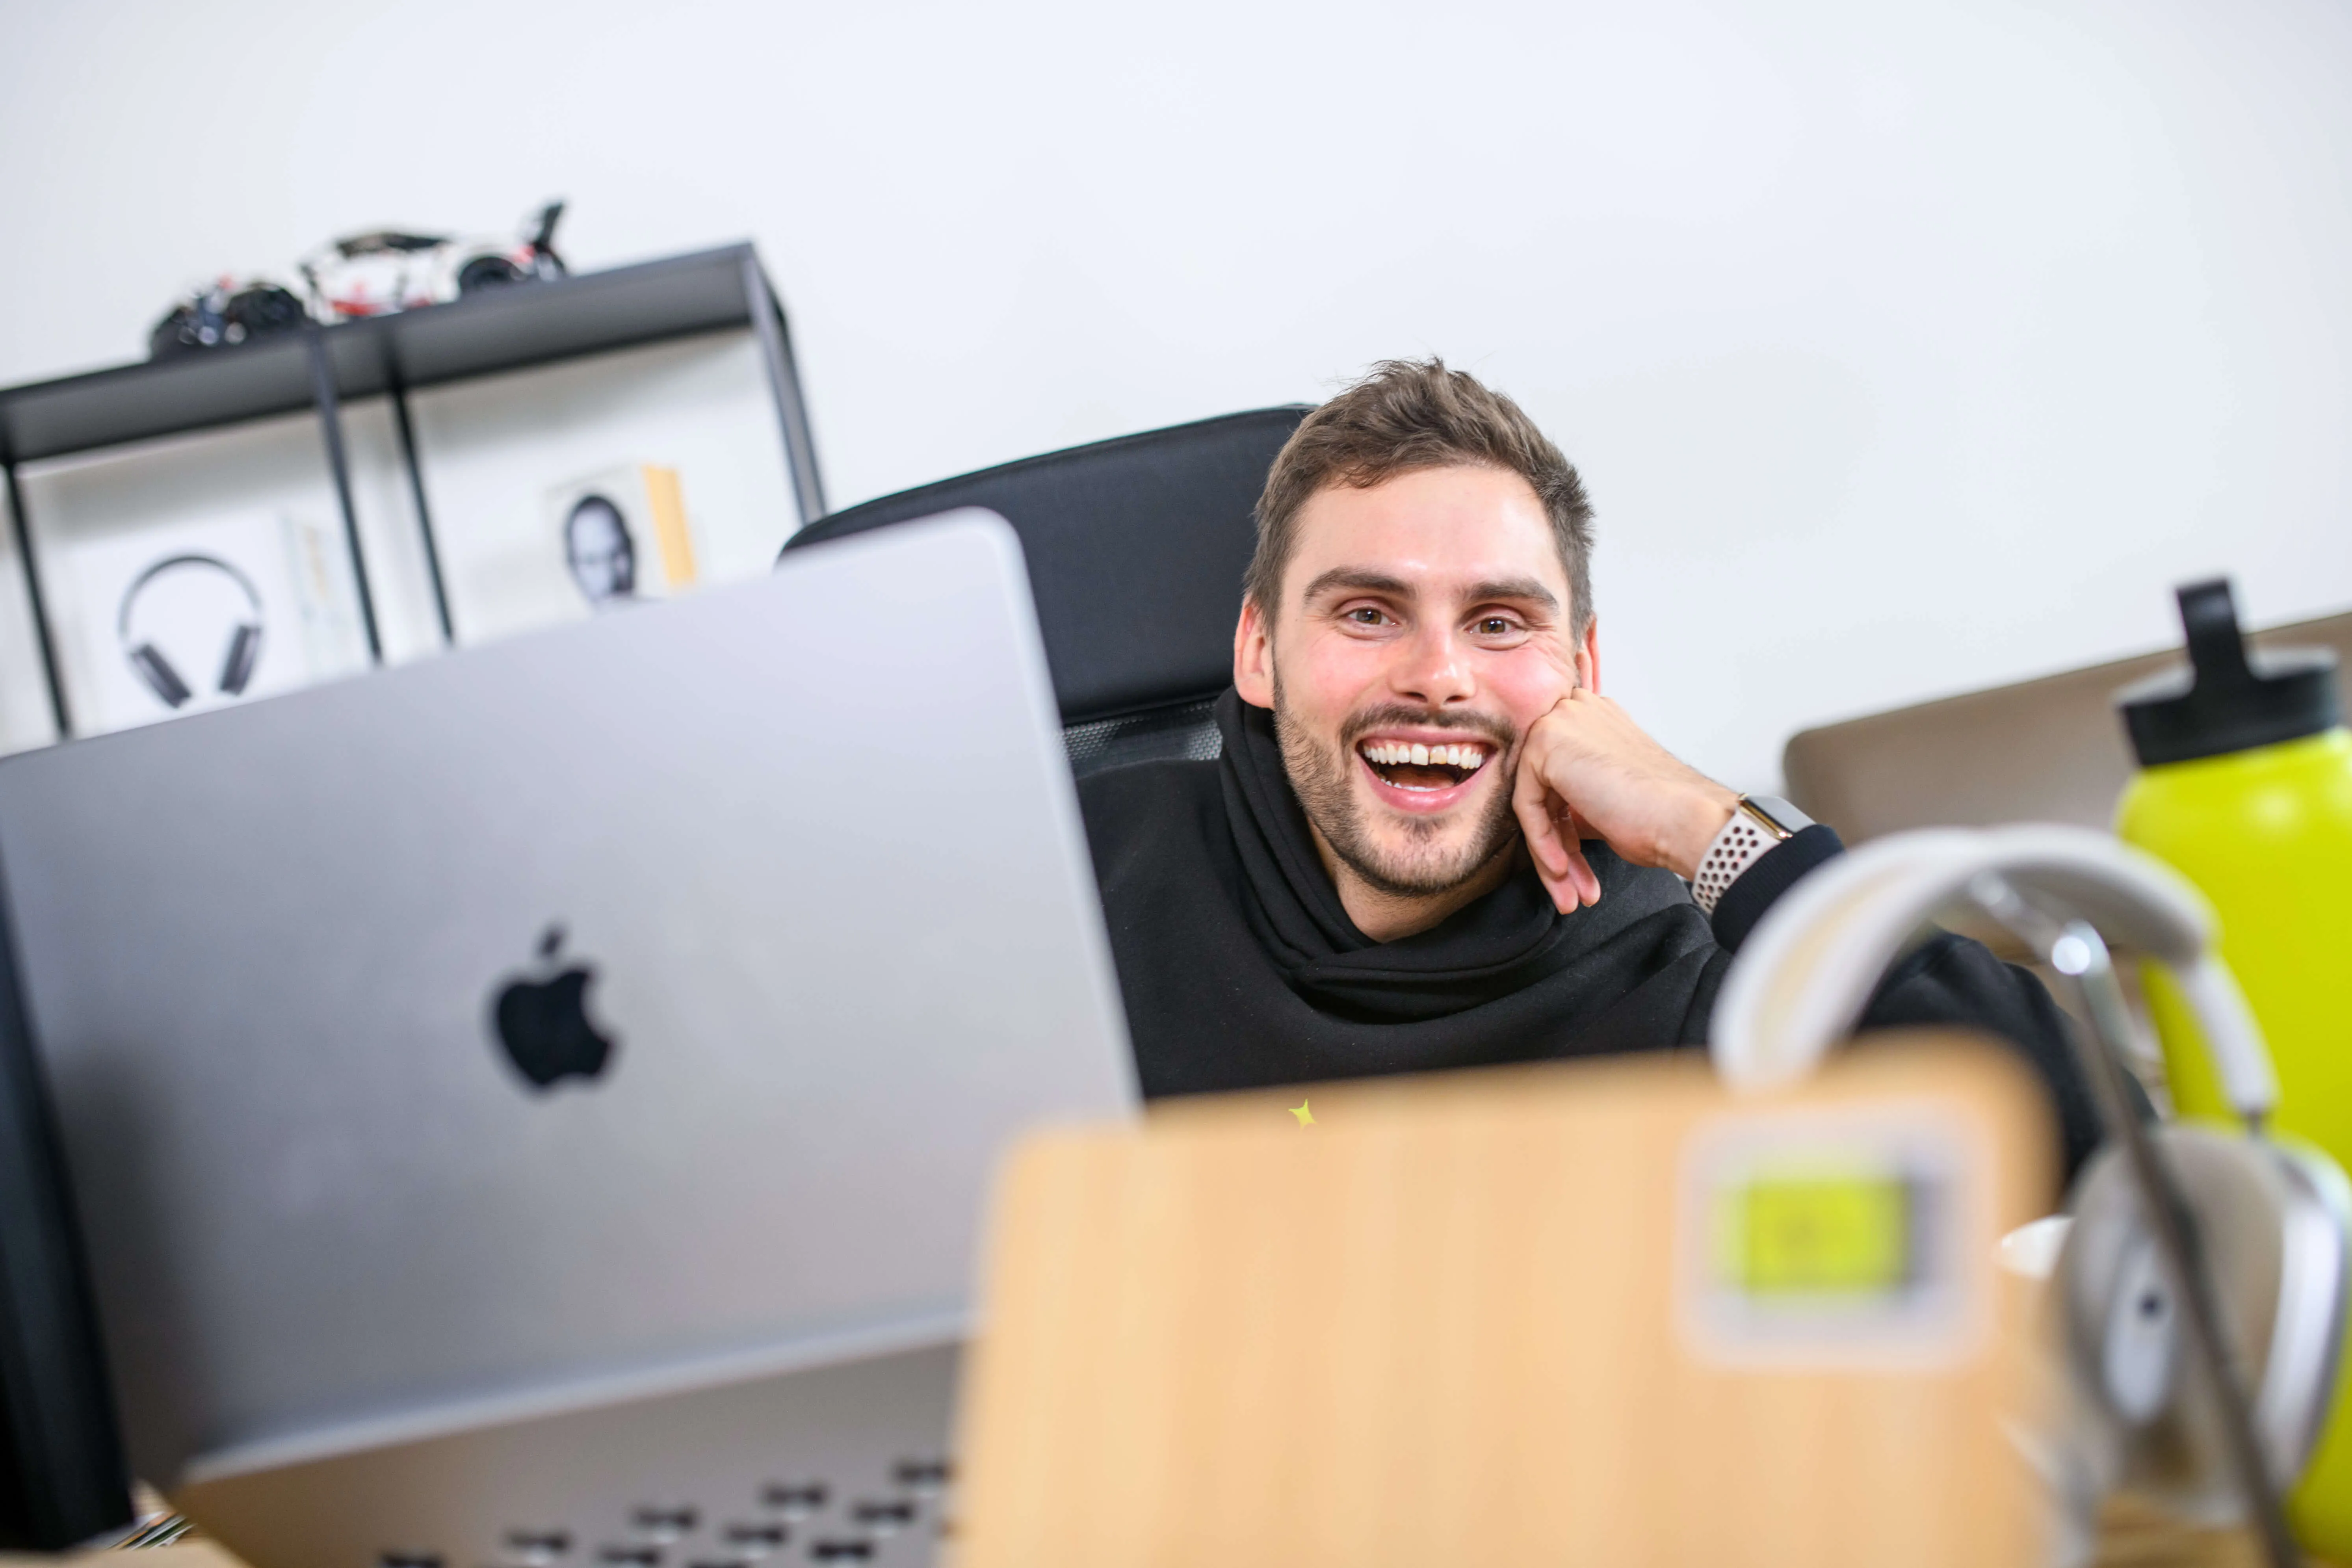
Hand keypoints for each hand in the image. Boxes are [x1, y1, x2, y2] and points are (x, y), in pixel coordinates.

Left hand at [1510, 688, 1738, 911]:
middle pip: (1545, 789)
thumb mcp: (1606, 802)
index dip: (1565, 827)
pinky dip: (1542, 841)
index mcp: (1594, 719)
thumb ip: (1575, 799)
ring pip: (1535, 800)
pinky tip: (1562, 869)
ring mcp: (1559, 722)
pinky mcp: (1544, 742)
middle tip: (1569, 883)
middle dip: (1557, 844)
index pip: (1559, 776)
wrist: (1685, 818)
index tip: (1573, 866)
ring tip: (1569, 892)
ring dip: (1550, 852)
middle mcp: (1576, 711)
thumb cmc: (1660, 813)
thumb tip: (1553, 820)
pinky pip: (1528, 804)